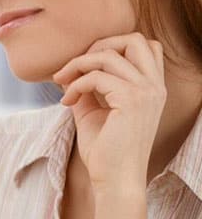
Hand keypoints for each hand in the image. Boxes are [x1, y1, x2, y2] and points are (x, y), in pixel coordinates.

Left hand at [52, 32, 166, 192]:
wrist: (114, 181)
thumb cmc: (105, 151)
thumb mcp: (92, 112)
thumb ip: (85, 89)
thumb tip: (67, 71)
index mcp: (152, 87)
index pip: (143, 46)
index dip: (109, 47)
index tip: (82, 68)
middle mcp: (155, 86)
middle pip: (134, 38)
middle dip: (98, 45)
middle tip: (75, 67)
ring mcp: (147, 91)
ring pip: (109, 54)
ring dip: (78, 64)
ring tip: (62, 82)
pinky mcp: (132, 100)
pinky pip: (96, 76)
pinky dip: (76, 84)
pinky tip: (67, 102)